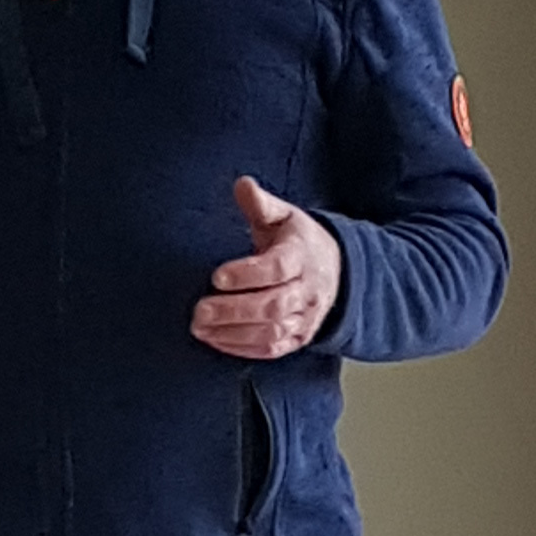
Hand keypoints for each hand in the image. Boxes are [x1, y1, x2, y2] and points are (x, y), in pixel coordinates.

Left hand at [192, 174, 341, 358]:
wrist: (336, 272)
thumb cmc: (299, 242)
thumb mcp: (284, 216)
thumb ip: (261, 204)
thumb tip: (243, 185)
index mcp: (301, 256)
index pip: (277, 268)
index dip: (247, 274)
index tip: (217, 276)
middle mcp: (307, 291)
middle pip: (272, 306)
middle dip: (233, 311)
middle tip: (199, 311)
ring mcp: (304, 318)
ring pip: (271, 332)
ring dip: (234, 333)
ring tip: (201, 328)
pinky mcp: (298, 338)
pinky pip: (272, 350)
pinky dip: (243, 348)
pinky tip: (217, 341)